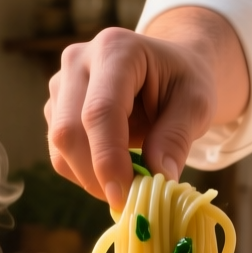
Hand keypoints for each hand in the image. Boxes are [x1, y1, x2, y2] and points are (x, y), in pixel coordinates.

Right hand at [45, 7, 247, 208]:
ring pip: (59, 146)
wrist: (167, 68)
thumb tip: (159, 178)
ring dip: (90, 178)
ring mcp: (61, 83)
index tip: (125, 196)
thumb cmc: (183, 82)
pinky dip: (85, 173)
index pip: (100, 111)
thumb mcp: (196, 104)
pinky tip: (114, 171)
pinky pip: (59, 152)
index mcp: (116, 50)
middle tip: (130, 202)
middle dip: (96, 176)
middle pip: (69, 130)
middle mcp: (78, 61)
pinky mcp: (55, 107)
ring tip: (129, 184)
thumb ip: (177, 137)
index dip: (108, 158)